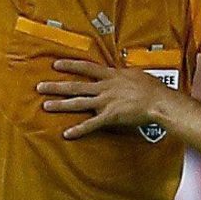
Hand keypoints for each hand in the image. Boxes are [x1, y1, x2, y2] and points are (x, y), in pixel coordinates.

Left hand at [39, 58, 167, 138]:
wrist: (160, 101)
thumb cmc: (153, 88)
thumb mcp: (137, 74)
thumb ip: (124, 75)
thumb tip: (122, 74)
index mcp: (111, 76)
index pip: (86, 68)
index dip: (70, 66)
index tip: (56, 65)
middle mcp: (105, 88)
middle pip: (76, 86)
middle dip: (57, 86)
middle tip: (40, 86)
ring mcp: (106, 102)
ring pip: (79, 103)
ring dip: (61, 105)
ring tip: (46, 105)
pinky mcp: (110, 116)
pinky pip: (91, 124)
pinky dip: (79, 130)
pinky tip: (67, 134)